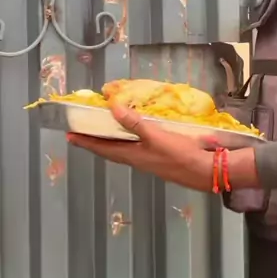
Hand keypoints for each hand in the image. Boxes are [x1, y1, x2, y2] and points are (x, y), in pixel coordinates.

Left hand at [66, 103, 213, 190]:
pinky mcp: (161, 158)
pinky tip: (136, 134)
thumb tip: (113, 107)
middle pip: (111, 150)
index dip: (86, 142)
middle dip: (97, 141)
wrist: (205, 171)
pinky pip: (138, 148)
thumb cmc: (178, 154)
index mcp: (132, 156)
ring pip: (124, 150)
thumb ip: (134, 122)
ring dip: (113, 140)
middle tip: (83, 132)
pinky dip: (130, 140)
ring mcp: (149, 160)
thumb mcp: (155, 135)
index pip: (103, 148)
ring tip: (105, 131)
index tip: (71, 136)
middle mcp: (138, 159)